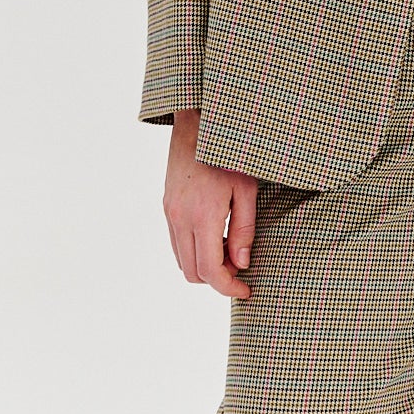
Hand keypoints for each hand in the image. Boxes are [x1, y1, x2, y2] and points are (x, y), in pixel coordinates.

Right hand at [162, 110, 259, 299]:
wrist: (197, 124)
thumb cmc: (229, 153)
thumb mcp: (246, 188)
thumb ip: (244, 229)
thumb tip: (242, 263)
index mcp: (203, 215)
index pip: (210, 271)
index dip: (228, 287)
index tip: (246, 289)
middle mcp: (180, 218)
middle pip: (193, 272)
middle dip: (217, 278)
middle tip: (240, 264)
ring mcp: (170, 213)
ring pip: (182, 260)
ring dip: (204, 265)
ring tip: (229, 248)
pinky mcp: (166, 207)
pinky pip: (176, 243)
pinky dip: (194, 251)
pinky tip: (215, 234)